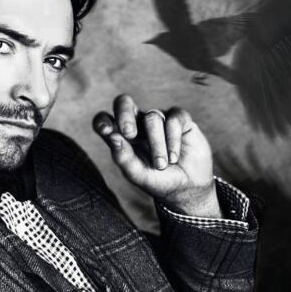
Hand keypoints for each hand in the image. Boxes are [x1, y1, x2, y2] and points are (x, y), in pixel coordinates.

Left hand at [92, 94, 220, 216]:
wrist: (188, 188)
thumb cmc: (158, 181)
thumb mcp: (138, 175)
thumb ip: (123, 157)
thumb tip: (112, 138)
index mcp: (122, 137)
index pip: (105, 120)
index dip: (102, 121)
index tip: (106, 131)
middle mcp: (138, 124)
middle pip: (124, 103)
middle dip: (125, 115)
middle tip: (130, 134)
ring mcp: (159, 119)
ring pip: (152, 118)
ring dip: (157, 144)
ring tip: (162, 165)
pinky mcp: (180, 119)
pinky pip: (173, 119)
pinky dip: (173, 140)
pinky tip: (174, 157)